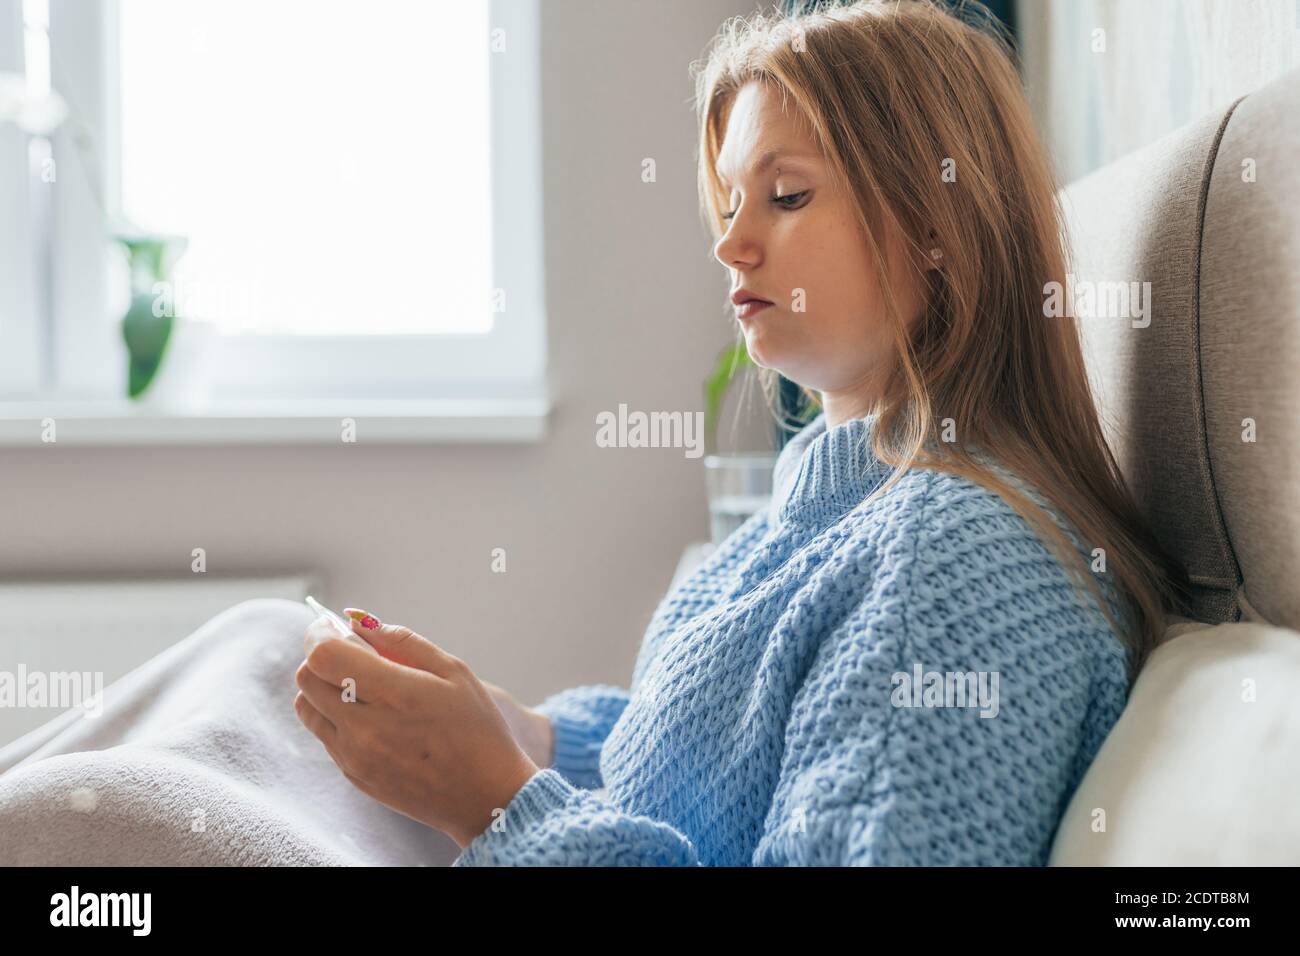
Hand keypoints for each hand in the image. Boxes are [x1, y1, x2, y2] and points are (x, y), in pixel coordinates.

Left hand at [294, 609, 540, 848]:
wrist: (484, 796)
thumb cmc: (476, 728)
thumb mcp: (453, 671)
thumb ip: (403, 640)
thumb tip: (358, 621)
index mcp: (395, 694)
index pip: (324, 656)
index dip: (320, 633)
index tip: (331, 626)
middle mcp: (366, 728)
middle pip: (306, 678)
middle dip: (321, 656)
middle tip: (351, 653)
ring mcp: (355, 756)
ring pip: (306, 707)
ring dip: (322, 687)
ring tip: (357, 685)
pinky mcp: (352, 775)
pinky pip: (324, 735)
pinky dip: (334, 716)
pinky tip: (370, 715)